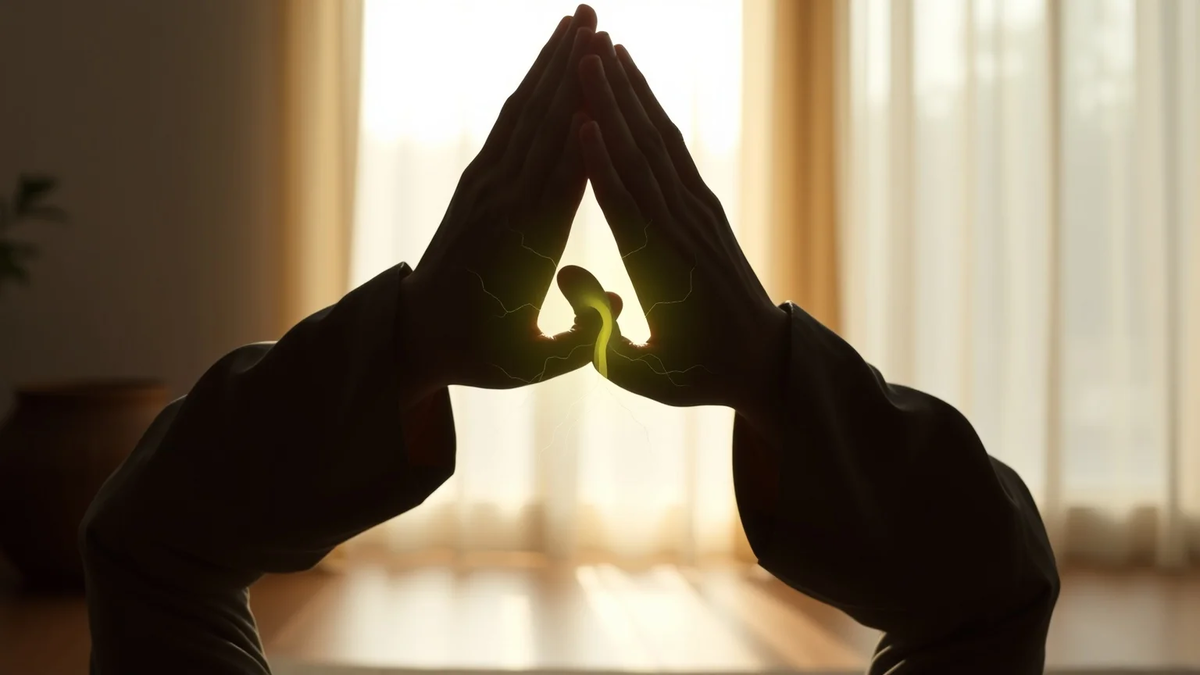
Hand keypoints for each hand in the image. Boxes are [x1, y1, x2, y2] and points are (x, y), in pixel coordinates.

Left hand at [398, 5, 623, 401]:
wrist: (416, 337)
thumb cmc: (485, 354)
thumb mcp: (534, 363)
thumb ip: (581, 337)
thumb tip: (622, 297)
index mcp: (529, 244)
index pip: (565, 171)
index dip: (587, 117)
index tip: (606, 74)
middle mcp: (505, 204)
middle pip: (545, 124)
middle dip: (570, 69)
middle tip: (596, 19)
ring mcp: (486, 187)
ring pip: (524, 113)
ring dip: (549, 64)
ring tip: (577, 20)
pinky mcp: (475, 182)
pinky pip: (507, 125)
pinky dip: (529, 87)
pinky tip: (547, 60)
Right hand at [573, 33, 790, 421]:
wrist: (764, 360)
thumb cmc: (695, 374)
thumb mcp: (645, 373)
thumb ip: (600, 335)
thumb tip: (564, 275)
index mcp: (663, 274)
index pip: (627, 209)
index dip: (600, 163)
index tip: (578, 118)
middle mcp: (683, 232)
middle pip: (641, 159)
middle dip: (613, 104)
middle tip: (585, 53)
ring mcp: (698, 214)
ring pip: (660, 144)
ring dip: (632, 94)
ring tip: (606, 48)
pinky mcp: (705, 206)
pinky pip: (675, 152)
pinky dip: (653, 114)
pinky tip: (634, 83)